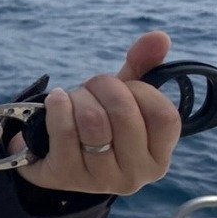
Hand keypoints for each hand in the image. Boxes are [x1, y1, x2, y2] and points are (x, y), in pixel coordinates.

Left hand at [15, 31, 181, 194]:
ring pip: (93, 121)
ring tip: (74, 98)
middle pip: (124, 114)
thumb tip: (160, 37)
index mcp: (158, 156)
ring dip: (79, 98)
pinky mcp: (67, 177)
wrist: (53, 158)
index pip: (163, 115)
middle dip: (103, 87)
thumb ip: (143, 67)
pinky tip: (56, 102)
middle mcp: (135, 174)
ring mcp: (100, 180)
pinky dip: (58, 106)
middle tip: (92, 87)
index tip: (125, 87)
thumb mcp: (124, 98)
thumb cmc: (98, 125)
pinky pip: (64, 130)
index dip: (141, 91)